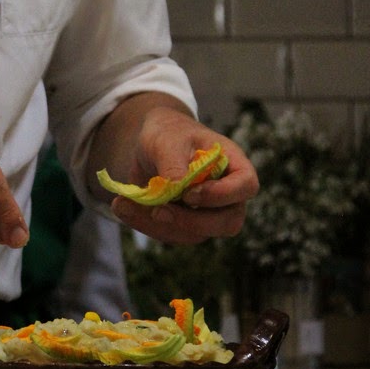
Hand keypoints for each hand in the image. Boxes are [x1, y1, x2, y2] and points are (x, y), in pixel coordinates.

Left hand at [95, 102, 257, 245]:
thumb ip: (173, 163)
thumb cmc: (168, 133)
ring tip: (123, 204)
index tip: (190, 193)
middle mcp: (227, 194)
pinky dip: (145, 224)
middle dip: (190, 221)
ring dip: (158, 225)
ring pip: (194, 234)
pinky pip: (171, 234)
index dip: (223, 195)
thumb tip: (177, 190)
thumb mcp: (166, 140)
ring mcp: (208, 213)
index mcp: (233, 165)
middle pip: (227, 222)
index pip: (246, 186)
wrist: (150, 143)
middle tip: (157, 210)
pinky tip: (123, 206)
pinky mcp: (186, 225)